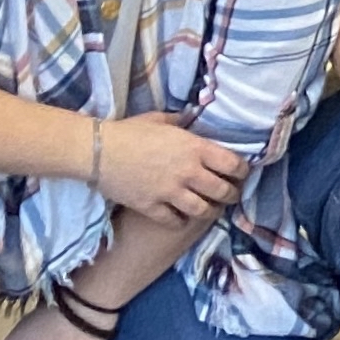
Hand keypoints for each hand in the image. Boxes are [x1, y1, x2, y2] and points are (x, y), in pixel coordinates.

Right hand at [89, 112, 245, 220]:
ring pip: (203, 210)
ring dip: (210, 211)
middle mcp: (188, 172)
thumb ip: (181, 122)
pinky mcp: (151, 207)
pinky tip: (182, 218)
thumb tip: (191, 118)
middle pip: (223, 191)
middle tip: (231, 195)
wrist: (97, 151)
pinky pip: (174, 221)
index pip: (234, 165)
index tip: (241, 174)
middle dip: (231, 195)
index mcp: (196, 148)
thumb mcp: (161, 121)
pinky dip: (181, 221)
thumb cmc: (129, 131)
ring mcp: (170, 192)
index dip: (242, 171)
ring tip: (211, 208)